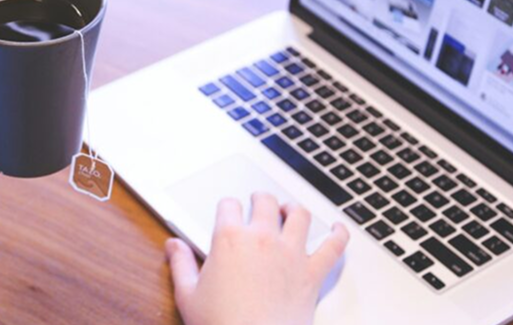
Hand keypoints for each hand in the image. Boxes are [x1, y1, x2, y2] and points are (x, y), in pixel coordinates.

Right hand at [166, 194, 349, 324]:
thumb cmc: (220, 324)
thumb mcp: (188, 295)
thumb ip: (181, 264)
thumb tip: (173, 245)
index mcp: (229, 239)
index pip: (228, 205)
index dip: (227, 207)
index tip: (227, 212)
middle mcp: (263, 239)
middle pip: (265, 202)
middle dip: (260, 199)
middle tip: (258, 203)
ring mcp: (291, 254)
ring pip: (300, 215)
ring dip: (294, 208)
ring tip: (290, 210)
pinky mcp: (313, 273)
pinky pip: (334, 246)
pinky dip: (339, 235)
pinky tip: (339, 229)